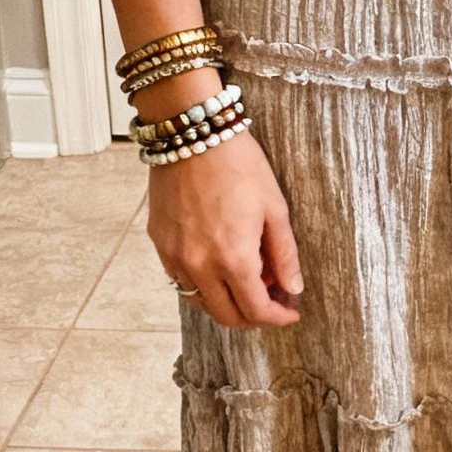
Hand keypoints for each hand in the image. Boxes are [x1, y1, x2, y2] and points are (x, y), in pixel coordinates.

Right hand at [149, 133, 303, 328]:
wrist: (193, 134)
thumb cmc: (238, 165)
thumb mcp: (274, 209)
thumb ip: (284, 255)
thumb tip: (292, 289)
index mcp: (233, 259)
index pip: (256, 310)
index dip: (277, 317)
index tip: (290, 312)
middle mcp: (199, 266)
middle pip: (226, 316)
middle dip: (252, 316)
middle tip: (271, 301)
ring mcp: (174, 257)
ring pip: (200, 302)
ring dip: (225, 302)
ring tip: (247, 281)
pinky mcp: (160, 243)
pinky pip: (180, 280)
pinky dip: (202, 284)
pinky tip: (219, 265)